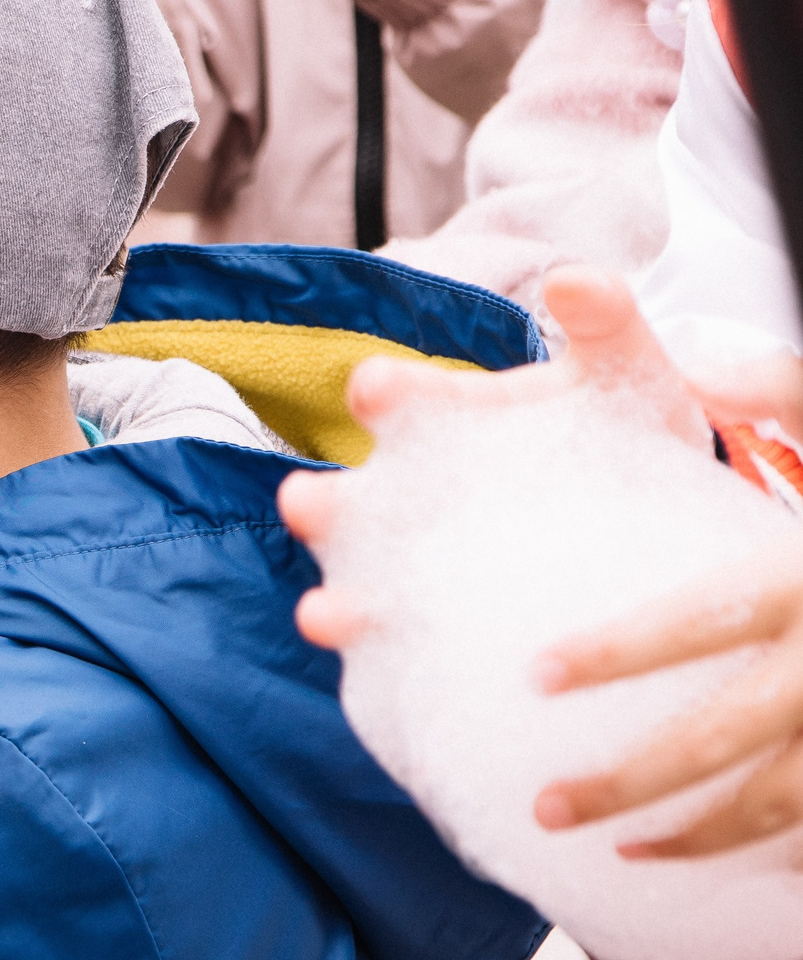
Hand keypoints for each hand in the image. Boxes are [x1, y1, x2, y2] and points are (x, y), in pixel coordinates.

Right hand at [279, 267, 706, 648]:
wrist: (653, 534)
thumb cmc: (625, 442)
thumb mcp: (625, 377)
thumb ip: (603, 323)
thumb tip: (574, 279)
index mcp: (437, 420)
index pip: (390, 399)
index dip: (379, 395)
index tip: (380, 391)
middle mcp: (404, 500)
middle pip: (338, 501)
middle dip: (317, 504)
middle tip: (306, 504)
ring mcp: (409, 573)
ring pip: (352, 588)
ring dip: (333, 603)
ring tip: (328, 617)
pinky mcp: (430, 637)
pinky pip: (396, 659)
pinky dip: (384, 669)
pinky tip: (390, 679)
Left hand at [527, 349, 802, 858]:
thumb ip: (785, 392)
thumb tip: (691, 360)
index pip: (705, 617)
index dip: (622, 649)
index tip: (537, 674)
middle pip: (723, 737)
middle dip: (631, 782)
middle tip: (545, 809)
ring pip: (781, 803)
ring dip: (700, 840)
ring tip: (625, 855)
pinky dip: (792, 863)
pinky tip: (738, 878)